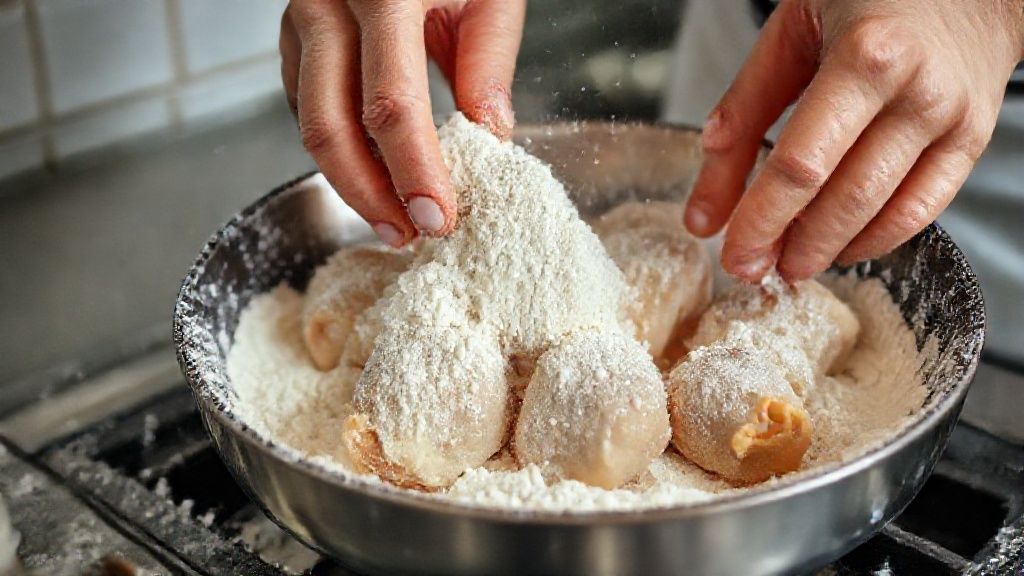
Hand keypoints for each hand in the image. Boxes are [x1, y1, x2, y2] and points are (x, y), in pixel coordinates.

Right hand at [280, 0, 524, 246]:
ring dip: (350, 181)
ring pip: (308, 122)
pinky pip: (304, 105)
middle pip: (330, 126)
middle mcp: (327, 4)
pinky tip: (372, 172)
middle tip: (409, 235)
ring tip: (394, 217)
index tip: (438, 217)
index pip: (391, 103)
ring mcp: (301, 18)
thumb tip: (490, 137)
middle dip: (370, 194)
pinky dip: (337, 147)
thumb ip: (489, 57)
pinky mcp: (294, 35)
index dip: (413, 170)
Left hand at [684, 0, 1023, 281]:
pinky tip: (840, 247)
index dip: (762, 220)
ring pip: (882, 212)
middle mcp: (915, 92)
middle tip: (752, 270)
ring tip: (790, 263)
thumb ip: (744, 109)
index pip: (801, 165)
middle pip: (842, 198)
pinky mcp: (971, 140)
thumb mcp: (791, 32)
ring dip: (829, 250)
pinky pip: (922, 209)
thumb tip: (709, 199)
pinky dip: (876, 239)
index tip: (733, 252)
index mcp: (864, 56)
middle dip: (790, 246)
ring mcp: (951, 119)